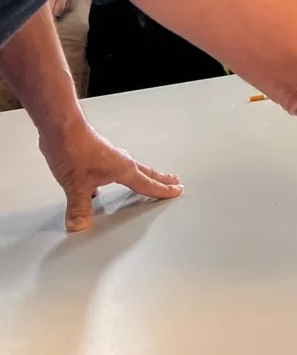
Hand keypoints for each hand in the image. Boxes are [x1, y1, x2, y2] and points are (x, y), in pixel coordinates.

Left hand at [39, 124, 182, 231]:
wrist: (61, 129)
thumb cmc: (74, 150)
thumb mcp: (76, 186)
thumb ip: (79, 208)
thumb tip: (80, 225)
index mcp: (123, 169)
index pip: (147, 184)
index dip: (163, 190)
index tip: (177, 191)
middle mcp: (120, 161)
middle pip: (147, 173)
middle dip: (162, 179)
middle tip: (174, 181)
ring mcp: (110, 156)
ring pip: (132, 169)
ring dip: (143, 175)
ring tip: (148, 179)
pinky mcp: (98, 153)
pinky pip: (114, 168)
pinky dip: (116, 175)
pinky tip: (102, 184)